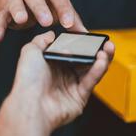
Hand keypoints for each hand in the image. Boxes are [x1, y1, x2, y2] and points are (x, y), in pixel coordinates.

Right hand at [0, 0, 85, 42]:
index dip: (63, 8)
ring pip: (15, 1)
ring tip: (22, 21)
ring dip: (18, 10)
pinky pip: (0, 17)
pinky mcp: (5, 10)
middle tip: (47, 22)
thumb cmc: (49, 5)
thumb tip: (85, 34)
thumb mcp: (61, 9)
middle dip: (40, 7)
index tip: (69, 24)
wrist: (26, 1)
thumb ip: (73, 20)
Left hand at [0, 31, 114, 135]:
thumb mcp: (31, 50)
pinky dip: (98, 70)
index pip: (72, 50)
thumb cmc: (27, 78)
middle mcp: (63, 74)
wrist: (31, 103)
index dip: (83, 43)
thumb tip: (51, 33)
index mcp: (53, 63)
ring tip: (108, 49)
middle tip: (107, 42)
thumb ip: (43, 39)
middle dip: (98, 50)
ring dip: (102, 59)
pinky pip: (91, 81)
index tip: (91, 35)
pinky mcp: (79, 97)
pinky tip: (101, 61)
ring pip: (92, 70)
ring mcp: (72, 86)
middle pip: (85, 60)